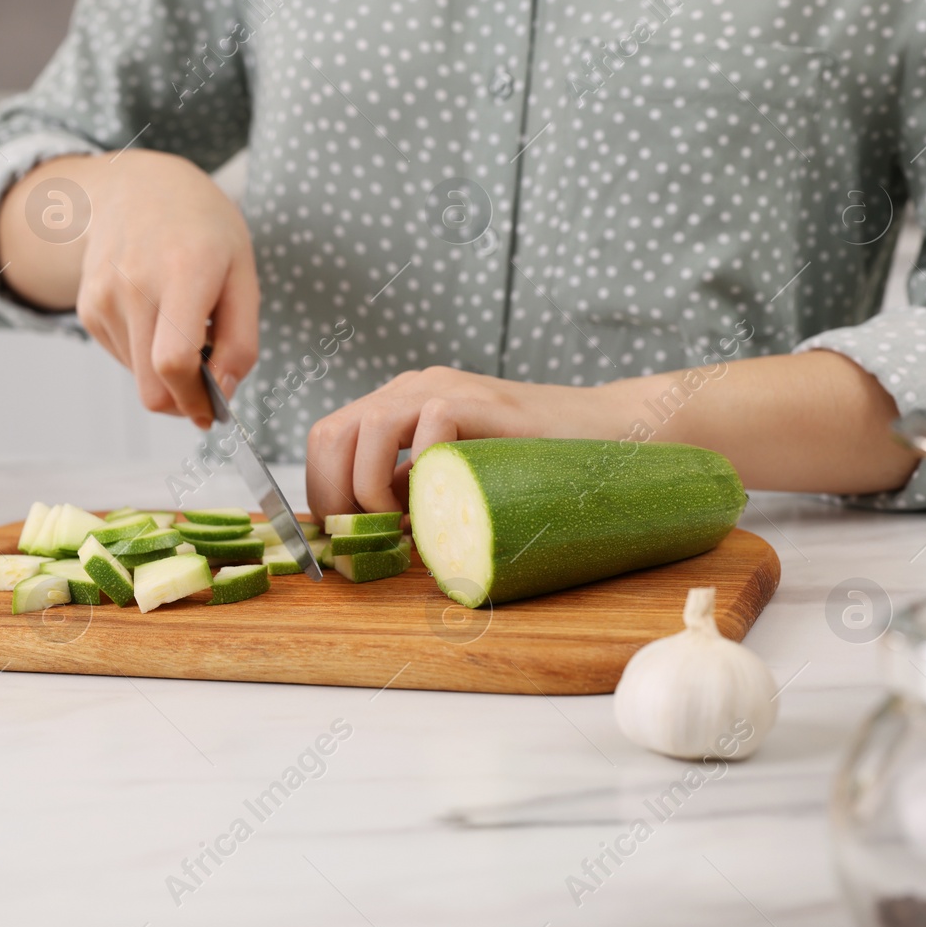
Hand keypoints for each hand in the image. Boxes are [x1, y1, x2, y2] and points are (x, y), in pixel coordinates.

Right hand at [0, 150, 258, 427]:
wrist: (138, 188)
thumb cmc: (202, 228)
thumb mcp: (244, 272)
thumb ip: (242, 339)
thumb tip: (225, 392)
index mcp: (183, 271)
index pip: (175, 360)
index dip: (196, 399)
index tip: (213, 410)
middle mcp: (135, 285)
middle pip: (152, 385)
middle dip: (183, 403)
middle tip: (206, 390)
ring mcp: (104, 297)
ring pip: (138, 379)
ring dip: (166, 376)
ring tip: (185, 332)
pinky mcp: (88, 309)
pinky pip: (123, 360)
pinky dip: (146, 357)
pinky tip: (158, 320)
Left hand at [305, 368, 624, 516]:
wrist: (605, 431)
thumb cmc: (530, 465)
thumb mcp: (451, 481)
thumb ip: (409, 494)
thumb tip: (363, 533)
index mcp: (395, 406)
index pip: (326, 440)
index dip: (320, 493)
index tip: (343, 538)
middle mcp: (410, 390)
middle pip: (330, 433)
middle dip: (334, 497)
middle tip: (366, 538)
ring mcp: (441, 388)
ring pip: (367, 428)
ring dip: (371, 489)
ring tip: (402, 523)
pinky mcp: (477, 400)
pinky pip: (427, 428)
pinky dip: (424, 475)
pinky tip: (446, 500)